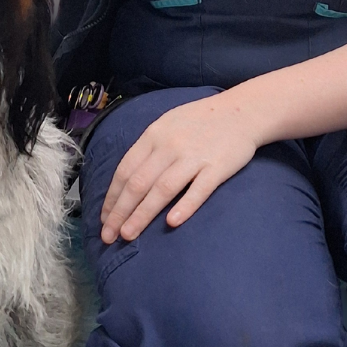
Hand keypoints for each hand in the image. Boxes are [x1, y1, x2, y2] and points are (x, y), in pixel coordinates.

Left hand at [99, 92, 258, 243]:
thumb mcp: (168, 124)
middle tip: (109, 235)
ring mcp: (194, 156)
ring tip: (128, 235)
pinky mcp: (217, 167)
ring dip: (142, 214)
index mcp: (154, 134)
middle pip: (139, 183)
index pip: (126, 169)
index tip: (104, 218)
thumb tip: (126, 180)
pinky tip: (171, 223)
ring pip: (162, 189)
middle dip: (120, 212)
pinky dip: (184, 206)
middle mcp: (170, 145)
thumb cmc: (201, 120)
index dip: (112, 196)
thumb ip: (148, 148)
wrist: (241, 111)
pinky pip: (199, 189)